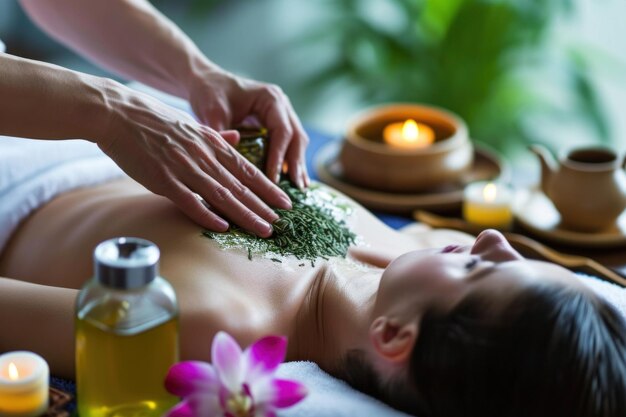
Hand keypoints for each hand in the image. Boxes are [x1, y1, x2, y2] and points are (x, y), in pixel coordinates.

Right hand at [98, 82, 291, 236]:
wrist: (118, 113)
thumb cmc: (154, 119)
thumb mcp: (192, 124)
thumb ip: (216, 136)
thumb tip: (238, 139)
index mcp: (212, 143)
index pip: (248, 170)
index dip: (268, 188)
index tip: (285, 202)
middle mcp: (204, 156)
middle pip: (241, 186)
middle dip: (263, 206)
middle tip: (281, 223)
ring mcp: (184, 168)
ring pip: (222, 196)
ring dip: (245, 215)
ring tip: (264, 229)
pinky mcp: (163, 179)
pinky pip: (190, 201)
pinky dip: (207, 215)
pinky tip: (223, 227)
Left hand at [186, 68, 309, 187]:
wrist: (206, 82)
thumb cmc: (210, 94)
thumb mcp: (212, 112)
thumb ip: (221, 132)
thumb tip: (235, 150)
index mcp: (270, 98)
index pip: (282, 130)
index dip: (279, 156)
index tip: (273, 179)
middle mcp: (281, 105)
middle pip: (296, 136)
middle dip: (296, 163)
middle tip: (297, 187)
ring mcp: (282, 114)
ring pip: (297, 141)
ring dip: (298, 164)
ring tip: (300, 188)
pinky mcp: (277, 123)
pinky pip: (289, 144)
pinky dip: (290, 161)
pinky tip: (293, 180)